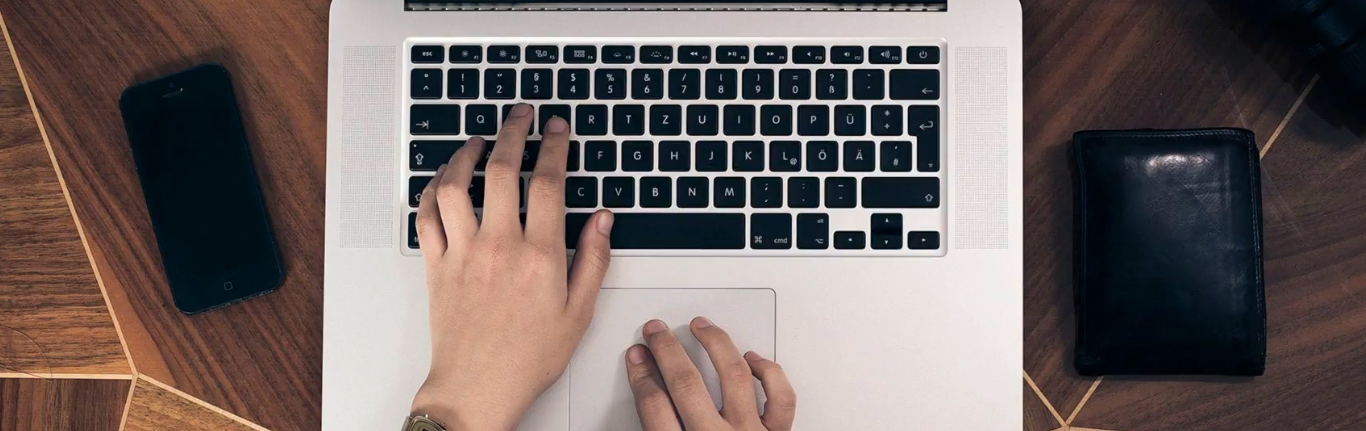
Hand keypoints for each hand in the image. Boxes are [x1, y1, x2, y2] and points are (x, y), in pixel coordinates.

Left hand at [410, 103, 614, 430]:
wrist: (477, 388)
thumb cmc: (527, 358)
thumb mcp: (578, 313)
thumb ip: (593, 260)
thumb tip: (603, 220)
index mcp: (540, 256)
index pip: (548, 183)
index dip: (554, 146)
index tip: (557, 129)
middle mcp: (499, 246)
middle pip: (502, 169)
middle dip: (514, 131)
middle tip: (521, 115)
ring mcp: (463, 253)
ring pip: (456, 185)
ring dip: (465, 153)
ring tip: (478, 140)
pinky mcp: (436, 265)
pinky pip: (426, 215)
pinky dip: (432, 189)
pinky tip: (443, 180)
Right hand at [626, 317, 796, 430]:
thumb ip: (662, 429)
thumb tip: (649, 396)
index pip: (655, 406)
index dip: (641, 375)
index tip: (638, 357)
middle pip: (687, 384)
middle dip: (667, 350)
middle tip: (657, 332)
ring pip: (734, 377)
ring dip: (715, 344)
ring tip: (702, 326)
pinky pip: (780, 397)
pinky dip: (767, 373)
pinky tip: (752, 359)